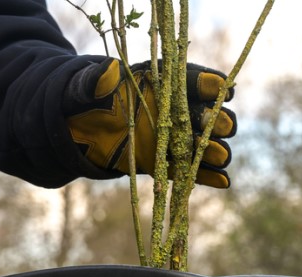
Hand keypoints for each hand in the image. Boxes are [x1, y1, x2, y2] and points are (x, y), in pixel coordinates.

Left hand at [62, 58, 236, 188]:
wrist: (78, 129)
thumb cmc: (85, 100)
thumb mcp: (87, 87)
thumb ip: (98, 79)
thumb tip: (109, 70)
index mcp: (161, 83)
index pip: (190, 80)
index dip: (208, 84)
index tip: (221, 88)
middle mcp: (173, 110)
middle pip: (206, 113)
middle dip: (216, 120)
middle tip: (219, 126)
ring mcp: (171, 138)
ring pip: (203, 144)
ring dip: (214, 149)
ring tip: (217, 155)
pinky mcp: (164, 163)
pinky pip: (189, 169)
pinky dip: (207, 176)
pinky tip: (222, 181)